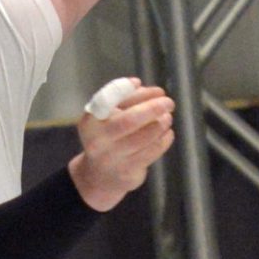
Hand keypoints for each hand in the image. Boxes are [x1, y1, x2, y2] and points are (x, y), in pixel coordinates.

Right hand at [69, 82, 173, 211]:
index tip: (139, 82)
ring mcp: (113, 158)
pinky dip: (163, 140)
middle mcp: (98, 141)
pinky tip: (167, 133)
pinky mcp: (128, 172)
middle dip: (152, 108)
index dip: (124, 89)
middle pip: (129, 120)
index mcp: (90, 121)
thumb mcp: (107, 116)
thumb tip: (138, 84)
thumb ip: (122, 98)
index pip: (106, 100)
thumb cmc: (108, 137)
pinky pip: (151, 153)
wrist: (99, 176)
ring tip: (167, 117)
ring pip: (143, 138)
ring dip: (160, 124)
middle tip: (168, 102)